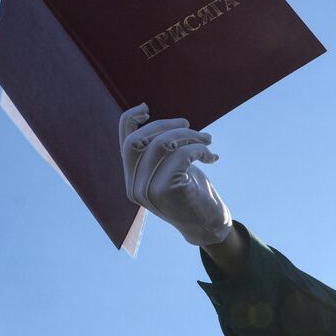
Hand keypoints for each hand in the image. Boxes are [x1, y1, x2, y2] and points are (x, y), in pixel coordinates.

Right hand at [119, 103, 231, 245]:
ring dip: (190, 135)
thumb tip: (158, 120)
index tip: (146, 108)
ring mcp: (147, 190)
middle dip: (168, 125)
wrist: (209, 228)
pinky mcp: (165, 191)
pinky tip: (211, 157)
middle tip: (191, 127)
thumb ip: (159, 153)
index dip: (130, 120)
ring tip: (207, 140)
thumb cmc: (192, 194)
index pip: (125, 142)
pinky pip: (181, 153)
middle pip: (141, 139)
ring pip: (163, 143)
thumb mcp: (172, 169)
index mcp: (132, 180)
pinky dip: (200, 149)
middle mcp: (134, 187)